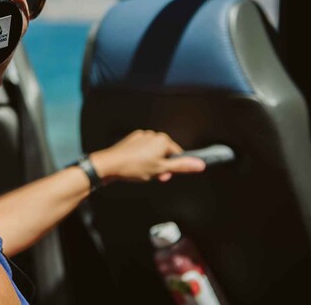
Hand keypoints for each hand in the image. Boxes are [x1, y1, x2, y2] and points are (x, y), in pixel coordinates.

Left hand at [89, 130, 205, 183]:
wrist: (110, 164)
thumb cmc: (134, 166)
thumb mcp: (161, 169)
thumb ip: (182, 166)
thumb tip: (200, 164)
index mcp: (162, 140)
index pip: (177, 154)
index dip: (173, 167)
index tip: (165, 175)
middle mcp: (153, 135)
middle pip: (165, 153)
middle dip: (162, 166)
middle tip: (154, 175)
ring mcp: (141, 137)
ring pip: (153, 153)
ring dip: (152, 164)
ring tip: (142, 172)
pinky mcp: (132, 141)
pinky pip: (143, 151)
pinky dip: (142, 159)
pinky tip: (135, 167)